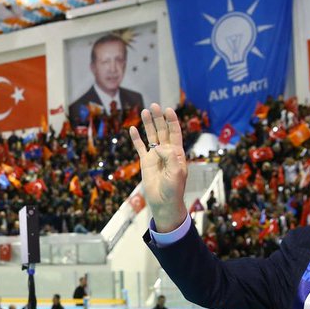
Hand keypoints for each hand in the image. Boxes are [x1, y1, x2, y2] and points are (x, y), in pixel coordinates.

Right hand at [129, 104, 188, 232]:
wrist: (164, 202)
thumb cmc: (174, 189)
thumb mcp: (177, 173)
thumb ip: (170, 157)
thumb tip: (160, 146)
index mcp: (177, 153)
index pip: (175, 133)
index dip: (172, 121)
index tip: (168, 110)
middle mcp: (166, 151)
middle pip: (162, 130)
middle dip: (159, 118)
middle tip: (154, 105)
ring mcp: (155, 156)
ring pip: (151, 136)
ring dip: (148, 124)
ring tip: (144, 111)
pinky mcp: (145, 162)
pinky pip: (140, 147)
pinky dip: (136, 138)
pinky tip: (132, 129)